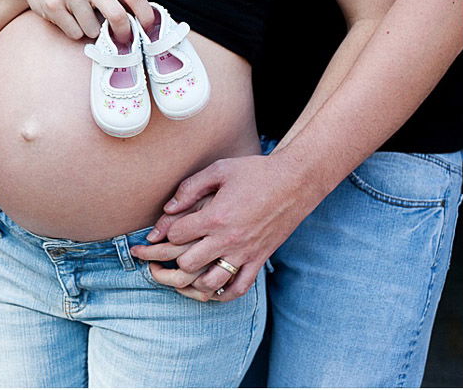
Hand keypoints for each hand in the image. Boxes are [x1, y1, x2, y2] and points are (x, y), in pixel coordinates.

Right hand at [12, 0, 153, 41]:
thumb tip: (143, 22)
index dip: (144, 15)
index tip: (147, 28)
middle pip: (117, 16)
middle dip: (122, 34)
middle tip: (122, 40)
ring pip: (92, 30)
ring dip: (90, 32)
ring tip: (82, 19)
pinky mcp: (54, 6)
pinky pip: (74, 33)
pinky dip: (74, 32)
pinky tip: (68, 19)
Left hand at [132, 154, 322, 301]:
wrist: (295, 181)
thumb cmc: (255, 172)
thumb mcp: (219, 170)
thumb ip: (190, 188)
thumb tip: (167, 209)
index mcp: (216, 216)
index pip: (176, 235)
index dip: (166, 231)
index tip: (169, 228)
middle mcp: (228, 239)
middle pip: (188, 264)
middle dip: (175, 258)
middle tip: (173, 251)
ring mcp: (245, 253)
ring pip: (210, 283)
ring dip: (195, 279)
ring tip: (190, 269)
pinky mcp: (259, 260)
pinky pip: (238, 288)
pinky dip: (222, 293)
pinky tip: (212, 286)